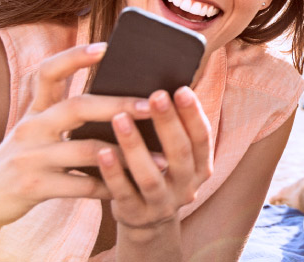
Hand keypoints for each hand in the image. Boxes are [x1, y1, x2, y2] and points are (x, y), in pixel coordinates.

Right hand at [0, 42, 151, 230]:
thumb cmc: (22, 161)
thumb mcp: (34, 131)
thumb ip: (64, 115)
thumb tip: (118, 100)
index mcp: (34, 110)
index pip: (48, 72)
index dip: (75, 56)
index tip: (106, 46)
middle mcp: (30, 127)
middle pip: (77, 107)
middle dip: (118, 103)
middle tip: (153, 105)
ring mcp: (30, 157)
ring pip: (85, 150)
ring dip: (127, 154)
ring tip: (163, 158)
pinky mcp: (32, 186)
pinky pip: (80, 185)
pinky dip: (109, 186)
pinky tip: (132, 187)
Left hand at [95, 86, 213, 250]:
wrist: (147, 221)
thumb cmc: (159, 173)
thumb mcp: (174, 156)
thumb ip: (173, 130)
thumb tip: (163, 82)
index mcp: (200, 167)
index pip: (202, 138)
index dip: (193, 115)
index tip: (181, 89)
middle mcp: (187, 187)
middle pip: (180, 153)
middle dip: (168, 123)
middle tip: (156, 95)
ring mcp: (162, 204)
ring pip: (150, 175)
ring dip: (135, 145)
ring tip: (120, 117)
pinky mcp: (136, 215)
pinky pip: (123, 193)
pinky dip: (113, 172)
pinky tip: (101, 152)